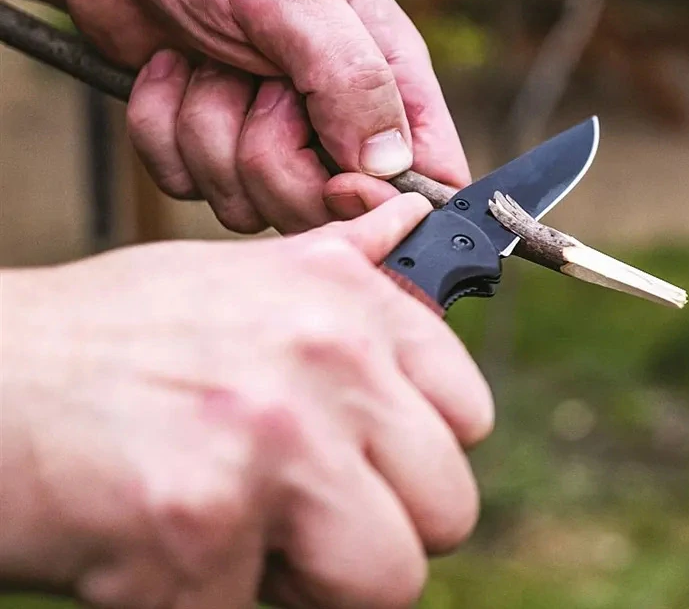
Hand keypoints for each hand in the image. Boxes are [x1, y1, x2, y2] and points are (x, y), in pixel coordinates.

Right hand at [0, 194, 493, 608]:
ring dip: (317, 581)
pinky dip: (212, 600)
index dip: (421, 453)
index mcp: (346, 302)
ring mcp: (272, 440)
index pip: (469, 412)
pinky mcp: (203, 529)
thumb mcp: (241, 274)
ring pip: (390, 579)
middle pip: (447, 505)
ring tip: (240, 531)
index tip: (374, 461)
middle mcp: (326, 358)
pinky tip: (160, 543)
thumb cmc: (114, 335)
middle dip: (377, 527)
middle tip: (297, 510)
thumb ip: (346, 262)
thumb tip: (419, 222)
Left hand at [59, 0, 467, 233]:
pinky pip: (187, 185)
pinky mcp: (206, 144)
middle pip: (325, 206)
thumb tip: (392, 166)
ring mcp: (269, 134)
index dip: (387, 199)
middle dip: (271, 155)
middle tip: (253, 82)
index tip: (337, 182)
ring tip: (204, 58)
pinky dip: (162, 130)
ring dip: (207, 130)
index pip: (429, 170)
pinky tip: (168, 69)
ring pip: (249, 204)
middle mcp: (334, 114)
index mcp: (385, 73)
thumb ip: (352, 78)